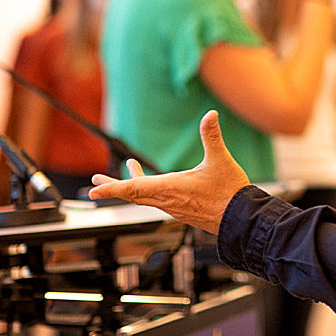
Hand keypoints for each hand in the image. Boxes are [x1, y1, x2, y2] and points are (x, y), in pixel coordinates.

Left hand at [87, 111, 249, 233]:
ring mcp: (174, 208)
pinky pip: (157, 201)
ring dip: (131, 187)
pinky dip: (148, 192)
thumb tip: (210, 115)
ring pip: (144, 198)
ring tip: (125, 174)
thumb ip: (212, 136)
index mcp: (170, 188)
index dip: (111, 187)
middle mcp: (167, 201)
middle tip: (96, 182)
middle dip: (114, 186)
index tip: (94, 188)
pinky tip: (156, 186)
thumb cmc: (230, 193)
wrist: (241, 219)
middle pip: (132, 194)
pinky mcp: (182, 212)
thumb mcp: (219, 160)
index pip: (132, 188)